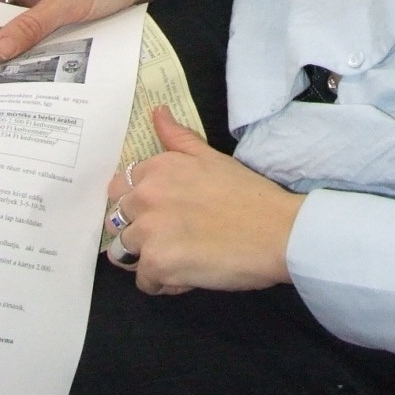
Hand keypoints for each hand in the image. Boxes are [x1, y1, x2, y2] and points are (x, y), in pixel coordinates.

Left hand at [112, 106, 304, 295]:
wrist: (276, 232)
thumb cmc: (249, 195)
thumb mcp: (211, 157)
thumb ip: (178, 138)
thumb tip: (157, 111)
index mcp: (156, 169)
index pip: (121, 189)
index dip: (141, 204)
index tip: (164, 212)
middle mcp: (144, 197)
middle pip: (118, 221)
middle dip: (140, 230)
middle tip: (175, 236)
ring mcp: (148, 232)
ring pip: (125, 252)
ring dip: (148, 257)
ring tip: (181, 256)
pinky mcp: (157, 265)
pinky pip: (144, 281)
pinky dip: (164, 282)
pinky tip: (189, 274)